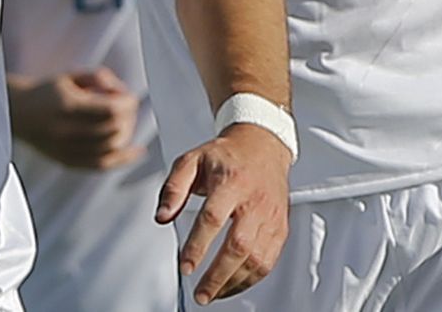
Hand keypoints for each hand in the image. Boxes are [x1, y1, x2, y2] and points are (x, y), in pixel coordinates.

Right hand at [8, 68, 146, 169]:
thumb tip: (122, 92)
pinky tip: (138, 152)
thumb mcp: (69, 75)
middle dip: (127, 117)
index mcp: (67, 105)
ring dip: (125, 134)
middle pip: (113, 129)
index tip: (128, 97)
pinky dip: (123, 159)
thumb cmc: (45, 91)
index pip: (110, 109)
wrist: (16, 112)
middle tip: (126, 107)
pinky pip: (102, 165)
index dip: (127, 103)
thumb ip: (99, 78)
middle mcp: (67, 130)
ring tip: (125, 122)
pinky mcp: (68, 161)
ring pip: (111, 148)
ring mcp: (67, 149)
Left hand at [159, 123, 291, 303]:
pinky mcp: (280, 229)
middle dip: (218, 275)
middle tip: (200, 293)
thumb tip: (161, 217)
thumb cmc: (224, 156)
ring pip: (257, 258)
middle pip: (238, 246)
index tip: (185, 266)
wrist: (261, 146)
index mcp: (230, 182)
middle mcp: (254, 202)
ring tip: (213, 294)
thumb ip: (173, 189)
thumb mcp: (190, 161)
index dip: (198, 246)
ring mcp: (271, 217)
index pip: (213, 219)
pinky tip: (233, 285)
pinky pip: (269, 260)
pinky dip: (251, 278)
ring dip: (235, 282)